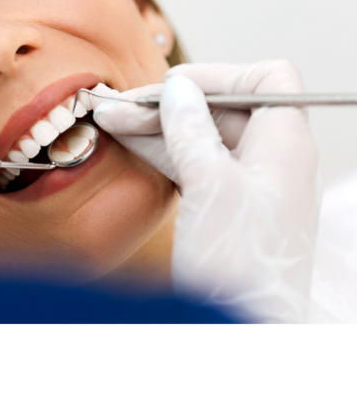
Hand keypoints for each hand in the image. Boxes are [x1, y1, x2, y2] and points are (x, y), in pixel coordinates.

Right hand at [93, 62, 321, 323]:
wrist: (247, 321)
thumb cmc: (240, 260)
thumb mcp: (209, 184)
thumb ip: (190, 130)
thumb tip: (178, 88)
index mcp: (284, 143)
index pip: (266, 79)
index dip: (219, 76)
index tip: (172, 87)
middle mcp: (272, 157)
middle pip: (222, 107)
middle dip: (169, 103)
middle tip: (119, 107)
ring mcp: (249, 182)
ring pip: (202, 135)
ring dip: (157, 127)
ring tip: (110, 122)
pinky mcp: (227, 204)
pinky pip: (195, 163)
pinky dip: (164, 152)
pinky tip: (131, 146)